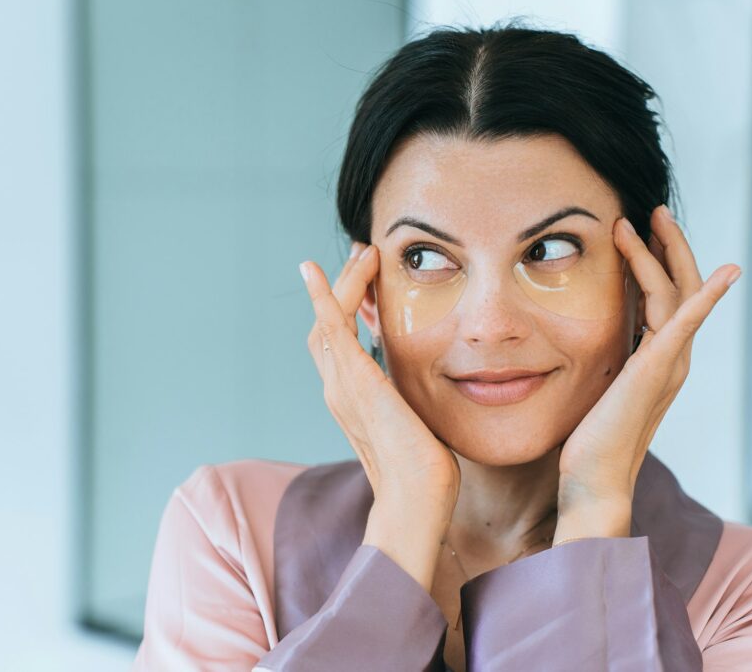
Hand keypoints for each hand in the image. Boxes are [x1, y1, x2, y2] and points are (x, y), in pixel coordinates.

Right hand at [299, 243, 459, 512]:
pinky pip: (331, 328)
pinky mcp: (353, 380)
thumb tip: (435, 381)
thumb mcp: (418, 420)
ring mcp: (341, 385)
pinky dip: (323, 297)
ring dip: (342, 284)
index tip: (366, 282)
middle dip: (342, 288)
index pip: (340, 344)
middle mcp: (338, 390)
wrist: (417, 497)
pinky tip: (316, 272)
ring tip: (361, 254)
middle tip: (362, 256)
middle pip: (326, 327)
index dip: (346, 310)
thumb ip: (413, 399)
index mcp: (353, 400)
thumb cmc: (425, 470)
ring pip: (328, 321)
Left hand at [552, 205, 741, 543]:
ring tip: (638, 221)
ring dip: (660, 254)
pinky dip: (707, 296)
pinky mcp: (657, 369)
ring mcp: (668, 363)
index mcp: (655, 360)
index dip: (653, 262)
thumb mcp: (592, 387)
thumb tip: (577, 338)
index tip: (632, 232)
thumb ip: (599, 360)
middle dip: (666, 246)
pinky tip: (726, 271)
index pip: (663, 298)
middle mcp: (670, 358)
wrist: (592, 479)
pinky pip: (686, 323)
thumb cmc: (585, 441)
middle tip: (649, 212)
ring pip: (674, 293)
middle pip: (678, 287)